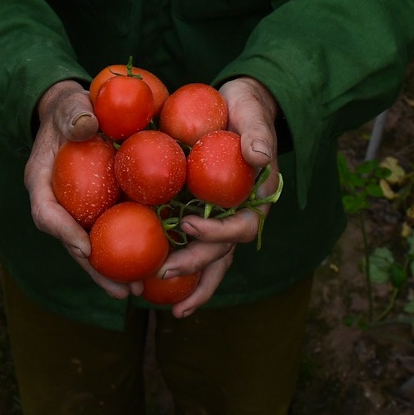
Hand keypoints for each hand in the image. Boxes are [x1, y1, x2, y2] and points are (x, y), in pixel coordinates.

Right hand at [24, 80, 130, 297]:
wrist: (78, 113)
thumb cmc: (72, 109)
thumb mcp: (70, 106)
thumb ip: (75, 114)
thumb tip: (87, 124)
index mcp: (41, 182)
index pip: (47, 213)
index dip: (64, 233)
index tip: (86, 248)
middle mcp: (58, 204)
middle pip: (72, 244)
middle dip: (95, 270)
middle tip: (121, 290)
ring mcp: (78, 211)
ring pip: (92, 248)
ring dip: (112, 272)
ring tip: (137, 292)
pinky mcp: (98, 211)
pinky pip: (112, 234)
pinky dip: (128, 251)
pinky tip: (152, 266)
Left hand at [160, 76, 279, 317]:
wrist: (238, 105)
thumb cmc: (248, 109)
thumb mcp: (254, 115)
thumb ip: (258, 135)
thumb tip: (258, 155)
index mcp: (256, 199)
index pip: (240, 227)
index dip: (216, 232)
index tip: (188, 225)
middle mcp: (239, 215)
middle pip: (222, 253)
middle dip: (195, 266)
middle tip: (164, 273)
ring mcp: (222, 219)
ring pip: (211, 260)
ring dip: (193, 284)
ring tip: (173, 309)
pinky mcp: (203, 213)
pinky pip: (192, 244)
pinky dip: (180, 264)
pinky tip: (155, 279)